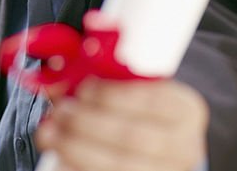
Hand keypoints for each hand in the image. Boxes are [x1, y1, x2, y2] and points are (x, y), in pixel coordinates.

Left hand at [35, 78, 207, 170]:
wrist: (159, 143)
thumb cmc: (139, 108)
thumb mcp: (129, 86)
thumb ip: (100, 77)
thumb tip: (57, 74)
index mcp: (185, 109)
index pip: (151, 100)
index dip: (112, 95)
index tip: (83, 88)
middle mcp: (184, 145)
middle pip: (132, 136)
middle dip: (87, 122)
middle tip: (60, 110)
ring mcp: (167, 170)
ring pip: (120, 164)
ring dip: (77, 147)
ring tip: (50, 133)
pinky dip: (78, 169)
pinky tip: (60, 159)